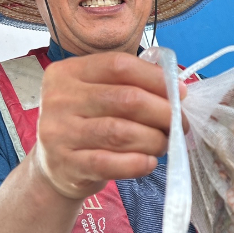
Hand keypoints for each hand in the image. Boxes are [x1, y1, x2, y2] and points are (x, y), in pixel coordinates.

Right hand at [33, 52, 187, 199]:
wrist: (54, 167)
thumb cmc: (87, 125)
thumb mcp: (98, 96)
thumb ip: (130, 86)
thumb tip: (177, 91)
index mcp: (68, 72)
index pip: (120, 66)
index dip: (156, 78)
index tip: (180, 93)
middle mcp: (59, 98)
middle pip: (126, 99)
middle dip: (163, 112)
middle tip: (179, 125)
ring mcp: (59, 132)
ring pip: (121, 132)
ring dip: (154, 140)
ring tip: (164, 144)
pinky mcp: (66, 164)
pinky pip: (110, 163)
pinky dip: (137, 163)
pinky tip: (148, 162)